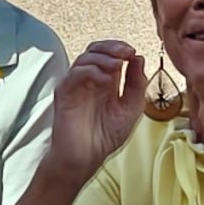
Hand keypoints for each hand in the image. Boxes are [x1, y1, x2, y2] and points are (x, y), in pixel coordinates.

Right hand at [47, 40, 147, 182]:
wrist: (85, 158)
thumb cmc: (105, 137)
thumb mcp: (131, 108)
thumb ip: (136, 84)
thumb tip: (138, 59)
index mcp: (107, 82)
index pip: (110, 54)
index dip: (121, 49)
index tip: (132, 53)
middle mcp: (91, 80)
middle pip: (96, 49)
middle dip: (112, 47)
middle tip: (124, 52)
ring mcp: (76, 85)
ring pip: (85, 58)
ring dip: (103, 57)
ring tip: (117, 66)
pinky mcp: (65, 92)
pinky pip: (75, 73)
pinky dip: (90, 71)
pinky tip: (104, 80)